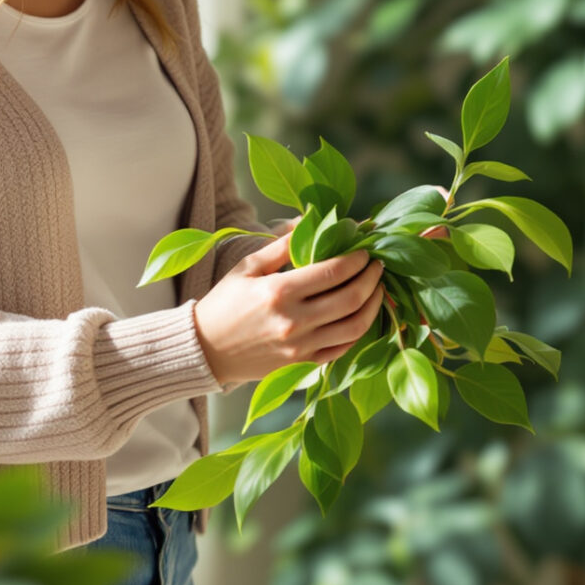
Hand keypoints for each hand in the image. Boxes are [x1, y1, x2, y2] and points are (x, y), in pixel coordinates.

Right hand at [191, 219, 386, 389]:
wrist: (206, 350)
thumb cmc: (224, 303)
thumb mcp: (247, 267)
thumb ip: (281, 245)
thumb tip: (310, 221)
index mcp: (279, 292)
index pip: (333, 271)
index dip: (357, 259)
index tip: (365, 250)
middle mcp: (294, 321)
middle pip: (350, 298)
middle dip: (371, 278)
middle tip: (377, 265)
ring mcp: (300, 346)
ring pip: (354, 327)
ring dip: (373, 305)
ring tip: (377, 289)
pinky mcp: (302, 363)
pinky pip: (342, 349)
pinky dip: (358, 331)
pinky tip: (361, 315)